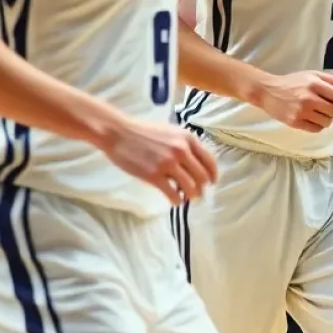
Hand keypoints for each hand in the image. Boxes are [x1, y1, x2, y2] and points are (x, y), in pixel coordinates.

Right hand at [103, 120, 217, 205]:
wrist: (119, 133)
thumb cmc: (143, 131)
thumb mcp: (171, 132)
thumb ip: (184, 145)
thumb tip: (194, 163)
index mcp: (188, 138)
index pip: (209, 160)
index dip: (213, 174)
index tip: (212, 182)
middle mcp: (182, 150)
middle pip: (202, 176)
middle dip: (202, 188)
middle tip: (199, 194)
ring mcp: (168, 163)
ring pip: (190, 186)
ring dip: (191, 196)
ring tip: (187, 199)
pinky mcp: (154, 175)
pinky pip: (172, 193)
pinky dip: (176, 200)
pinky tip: (175, 201)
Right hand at [255, 71, 332, 132]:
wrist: (268, 91)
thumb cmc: (292, 82)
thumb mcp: (311, 74)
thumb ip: (329, 79)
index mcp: (315, 84)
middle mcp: (309, 98)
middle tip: (328, 108)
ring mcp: (302, 111)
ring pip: (327, 122)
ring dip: (326, 119)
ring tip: (320, 114)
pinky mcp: (295, 122)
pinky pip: (316, 129)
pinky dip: (318, 125)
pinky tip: (313, 119)